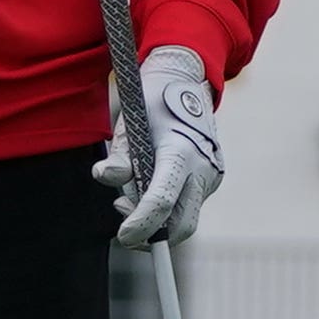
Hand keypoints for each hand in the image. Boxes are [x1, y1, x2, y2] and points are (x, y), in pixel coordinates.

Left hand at [97, 45, 224, 250]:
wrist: (188, 82)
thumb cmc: (154, 102)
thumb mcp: (131, 122)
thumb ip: (119, 154)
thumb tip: (106, 176)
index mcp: (180, 150)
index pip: (162, 201)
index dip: (141, 224)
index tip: (123, 235)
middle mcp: (202, 167)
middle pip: (182, 225)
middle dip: (153, 235)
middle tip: (125, 227)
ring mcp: (212, 176)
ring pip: (186, 219)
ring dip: (159, 222)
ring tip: (132, 197)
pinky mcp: (213, 180)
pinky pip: (190, 206)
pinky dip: (169, 209)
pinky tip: (151, 187)